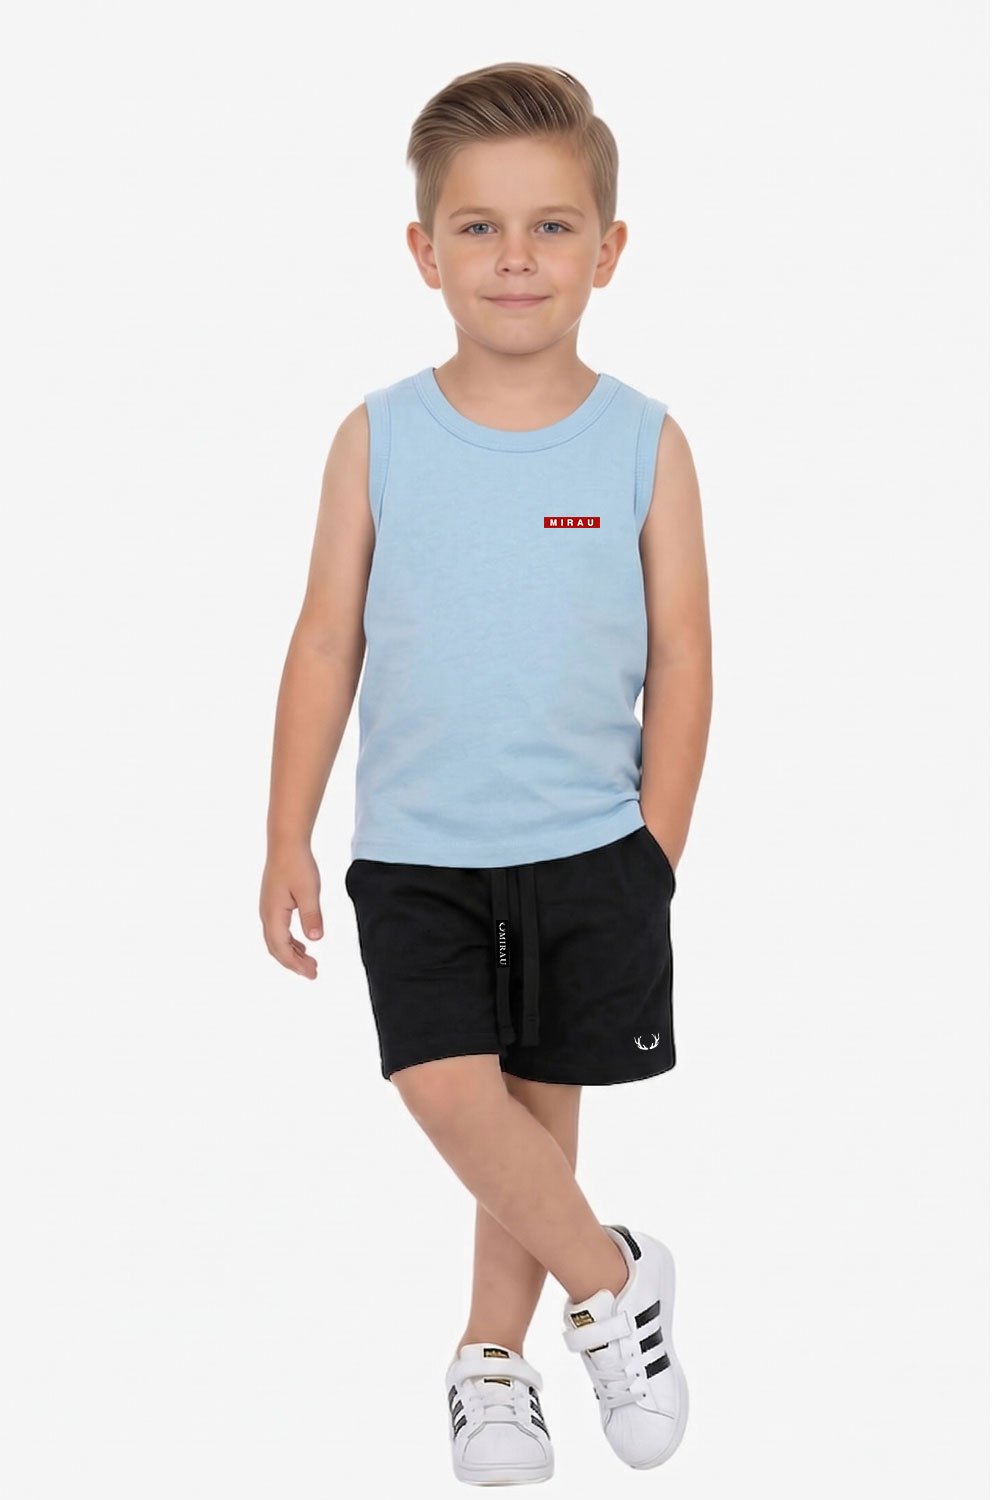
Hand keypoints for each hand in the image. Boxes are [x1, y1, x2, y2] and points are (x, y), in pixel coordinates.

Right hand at [259, 844, 323, 978]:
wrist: (285, 844)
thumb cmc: (297, 865)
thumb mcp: (309, 891)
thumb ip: (312, 915)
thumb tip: (315, 939)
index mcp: (273, 914)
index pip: (281, 948)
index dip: (295, 964)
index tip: (312, 974)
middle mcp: (266, 915)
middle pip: (276, 948)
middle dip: (294, 963)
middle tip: (314, 972)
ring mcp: (268, 909)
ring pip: (276, 940)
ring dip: (292, 953)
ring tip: (310, 962)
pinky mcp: (273, 904)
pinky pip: (278, 930)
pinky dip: (290, 942)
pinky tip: (303, 944)